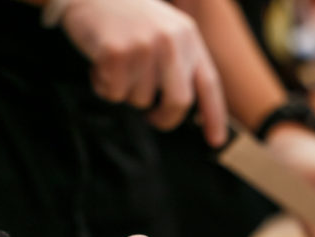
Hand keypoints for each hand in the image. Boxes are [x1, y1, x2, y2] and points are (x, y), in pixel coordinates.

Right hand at [59, 0, 226, 145]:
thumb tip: (188, 108)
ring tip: (115, 65)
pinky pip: (114, 94)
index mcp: (188, 37)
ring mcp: (144, 46)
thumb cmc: (125, 16)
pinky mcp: (117, 52)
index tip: (216, 141)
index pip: (209, 84)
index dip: (214, 116)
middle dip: (164, 118)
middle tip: (151, 117)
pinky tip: (99, 63)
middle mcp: (171, 41)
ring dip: (124, 92)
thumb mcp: (164, 30)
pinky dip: (103, 86)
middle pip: (179, 102)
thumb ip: (179, 62)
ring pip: (140, 100)